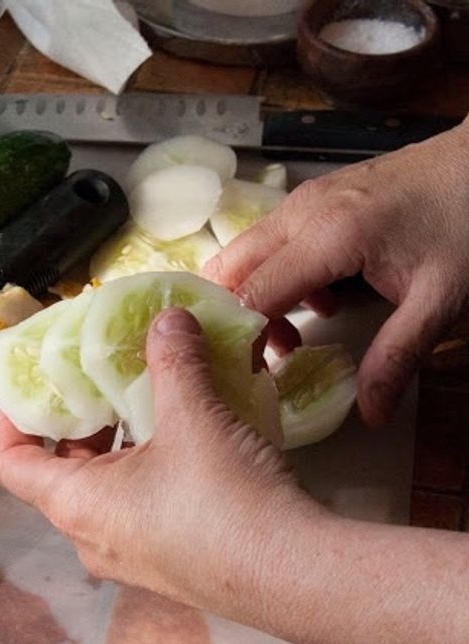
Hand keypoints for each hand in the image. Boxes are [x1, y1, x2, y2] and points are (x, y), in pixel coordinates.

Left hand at [0, 308, 316, 606]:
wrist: (295, 576)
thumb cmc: (224, 498)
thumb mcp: (194, 415)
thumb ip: (174, 360)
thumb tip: (168, 319)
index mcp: (75, 503)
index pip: (12, 464)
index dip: (12, 422)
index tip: (31, 388)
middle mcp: (92, 538)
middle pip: (59, 473)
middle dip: (77, 423)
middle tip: (98, 382)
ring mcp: (132, 558)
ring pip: (104, 490)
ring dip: (118, 445)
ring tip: (146, 402)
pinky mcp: (171, 565)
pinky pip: (139, 510)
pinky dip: (147, 470)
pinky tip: (186, 440)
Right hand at [204, 123, 468, 425]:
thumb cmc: (467, 220)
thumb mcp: (440, 299)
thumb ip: (397, 356)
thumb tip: (371, 413)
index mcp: (327, 236)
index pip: (253, 295)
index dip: (243, 339)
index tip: (252, 376)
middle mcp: (301, 212)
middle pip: (229, 269)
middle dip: (235, 318)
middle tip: (264, 358)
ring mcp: (302, 200)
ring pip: (243, 253)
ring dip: (251, 297)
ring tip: (292, 334)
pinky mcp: (312, 198)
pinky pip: (267, 241)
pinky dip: (270, 276)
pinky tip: (316, 299)